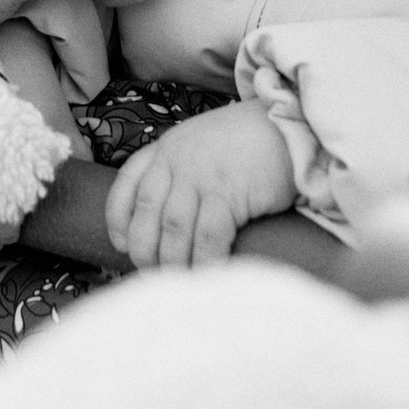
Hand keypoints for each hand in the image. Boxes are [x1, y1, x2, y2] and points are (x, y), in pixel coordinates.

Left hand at [105, 100, 297, 268]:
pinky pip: (208, 236)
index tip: (122, 244)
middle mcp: (178, 160)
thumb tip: (170, 222)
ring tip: (181, 283)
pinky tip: (209, 276)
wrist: (289, 124)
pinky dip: (205, 261)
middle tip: (154, 275)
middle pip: (147, 213)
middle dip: (145, 250)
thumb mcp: (204, 143)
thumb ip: (183, 170)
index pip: (127, 182)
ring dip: (174, 263)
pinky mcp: (229, 192)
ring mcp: (201, 175)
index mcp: (168, 147)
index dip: (118, 218)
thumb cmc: (251, 141)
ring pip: (173, 230)